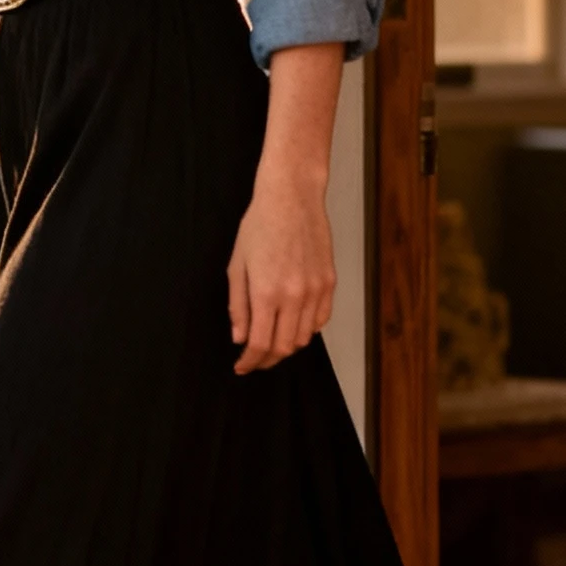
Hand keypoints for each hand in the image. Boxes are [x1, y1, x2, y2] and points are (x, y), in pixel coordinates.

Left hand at [227, 170, 335, 372]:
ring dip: (287, 346)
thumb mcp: (237, 265)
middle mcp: (294, 296)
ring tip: (272, 342)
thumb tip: (240, 337)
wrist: (292, 198)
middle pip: (284, 347)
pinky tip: (293, 325)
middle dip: (267, 360)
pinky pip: (320, 320)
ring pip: (304, 337)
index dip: (250, 362)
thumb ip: (238, 305)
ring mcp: (315, 290)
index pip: (260, 343)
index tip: (242, 367)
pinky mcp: (329, 282)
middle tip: (255, 359)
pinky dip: (306, 330)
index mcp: (266, 292)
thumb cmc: (259, 226)